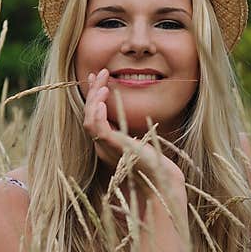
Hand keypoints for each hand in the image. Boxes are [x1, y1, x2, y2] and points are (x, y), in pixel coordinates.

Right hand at [82, 68, 184, 193]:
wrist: (161, 178)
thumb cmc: (153, 160)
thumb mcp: (138, 139)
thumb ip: (128, 127)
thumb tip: (127, 110)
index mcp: (106, 142)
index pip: (93, 115)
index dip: (93, 96)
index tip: (97, 78)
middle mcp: (102, 145)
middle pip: (89, 114)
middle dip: (93, 91)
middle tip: (100, 73)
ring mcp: (105, 147)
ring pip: (89, 120)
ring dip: (94, 99)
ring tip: (104, 83)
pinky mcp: (113, 148)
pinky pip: (98, 129)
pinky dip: (98, 114)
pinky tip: (103, 101)